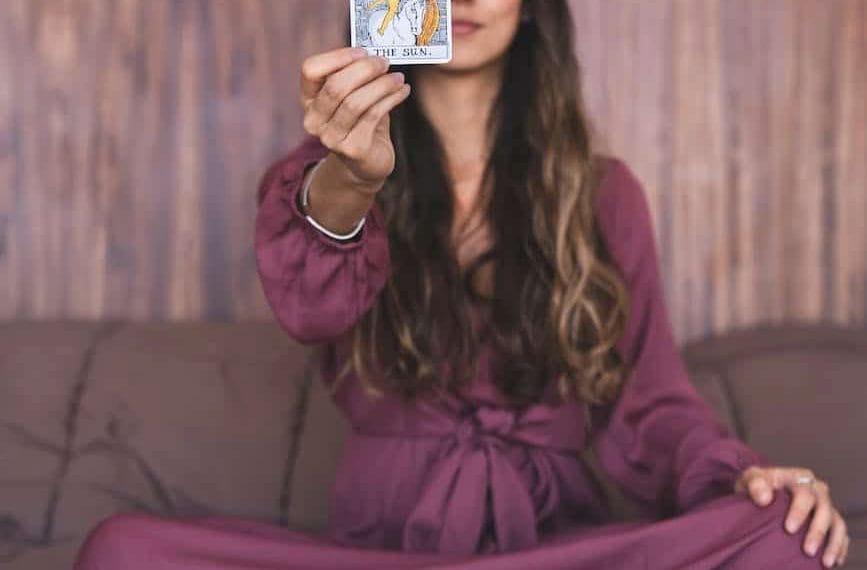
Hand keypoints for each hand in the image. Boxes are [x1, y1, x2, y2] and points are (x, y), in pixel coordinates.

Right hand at [300, 46, 410, 190]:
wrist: (367, 164)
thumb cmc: (361, 123)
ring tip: (398, 78)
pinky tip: (403, 91)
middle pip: (335, 86)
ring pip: (356, 102)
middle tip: (385, 62)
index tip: (363, 53)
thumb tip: (375, 54)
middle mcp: (314, 121)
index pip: (311, 70)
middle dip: (364, 70)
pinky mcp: (353, 149)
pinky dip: (391, 99)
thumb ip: (355, 77)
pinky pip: (373, 116)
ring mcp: (331, 138)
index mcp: (309, 100)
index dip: (337, 57)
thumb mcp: (352, 96)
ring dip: (381, 85)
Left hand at [734, 466, 848, 567]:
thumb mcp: (750, 478)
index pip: (804, 493)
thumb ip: (755, 484)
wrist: (761, 491)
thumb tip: (764, 499)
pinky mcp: (830, 519)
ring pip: (836, 522)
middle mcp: (816, 490)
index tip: (789, 529)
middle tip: (807, 550)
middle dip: (817, 531)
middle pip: (824, 509)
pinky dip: (839, 546)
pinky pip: (840, 533)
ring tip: (825, 561)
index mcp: (799, 478)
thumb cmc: (756, 485)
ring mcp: (825, 505)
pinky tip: (834, 560)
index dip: (799, 511)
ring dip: (833, 542)